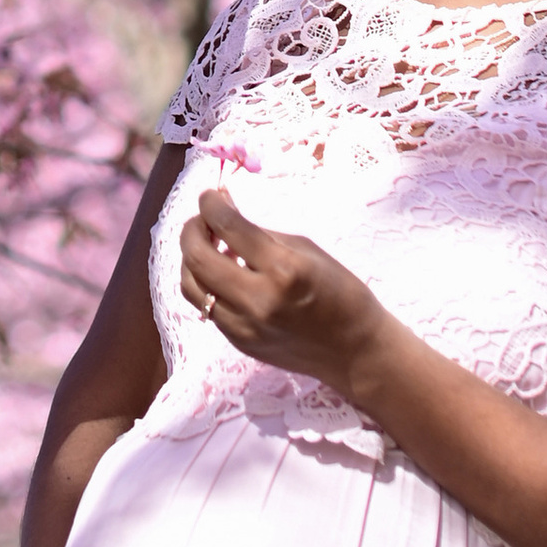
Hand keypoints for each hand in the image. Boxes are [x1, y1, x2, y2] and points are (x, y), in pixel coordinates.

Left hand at [177, 187, 383, 399]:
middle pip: (197, 258)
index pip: (228, 227)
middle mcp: (257, 300)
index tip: (210, 195)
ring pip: (191, 286)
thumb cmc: (340, 292)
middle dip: (191, 230)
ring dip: (191, 259)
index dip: (211, 204)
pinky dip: (206, 283)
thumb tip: (224, 207)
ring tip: (208, 244)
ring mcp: (244, 327)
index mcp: (282, 269)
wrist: (355, 351)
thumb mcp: (305, 250)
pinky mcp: (240, 344)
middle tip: (202, 219)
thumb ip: (260, 232)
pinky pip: (207, 307)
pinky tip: (221, 272)